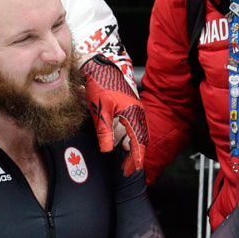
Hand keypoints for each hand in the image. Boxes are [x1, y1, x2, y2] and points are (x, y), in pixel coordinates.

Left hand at [81, 54, 148, 175]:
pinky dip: (126, 136)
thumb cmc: (100, 85)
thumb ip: (105, 132)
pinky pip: (131, 126)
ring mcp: (133, 109)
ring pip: (134, 133)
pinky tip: (120, 140)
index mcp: (133, 114)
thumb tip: (107, 149)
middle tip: (127, 169)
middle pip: (139, 140)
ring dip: (128, 145)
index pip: (139, 142)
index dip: (136, 158)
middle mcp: (137, 113)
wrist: (99, 67)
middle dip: (133, 155)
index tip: (132, 170)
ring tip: (122, 156)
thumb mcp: (100, 111)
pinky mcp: (128, 107)